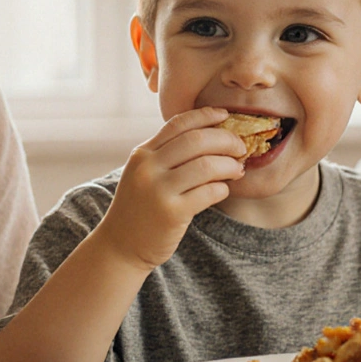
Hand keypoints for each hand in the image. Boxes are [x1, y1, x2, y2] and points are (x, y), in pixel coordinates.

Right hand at [92, 107, 245, 270]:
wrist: (120, 246)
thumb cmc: (139, 208)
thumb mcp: (143, 174)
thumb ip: (166, 155)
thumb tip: (210, 136)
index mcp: (142, 154)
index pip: (178, 123)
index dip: (206, 115)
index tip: (225, 115)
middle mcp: (148, 168)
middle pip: (196, 140)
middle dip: (226, 140)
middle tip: (240, 147)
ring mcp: (159, 190)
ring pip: (206, 165)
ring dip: (229, 165)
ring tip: (238, 169)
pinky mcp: (172, 213)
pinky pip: (208, 192)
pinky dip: (222, 188)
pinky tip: (224, 189)